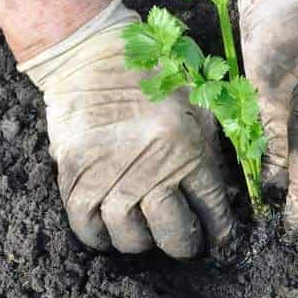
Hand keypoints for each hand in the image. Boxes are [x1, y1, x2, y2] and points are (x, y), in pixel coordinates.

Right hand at [19, 0, 233, 257]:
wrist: (93, 52)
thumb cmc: (153, 77)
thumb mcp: (197, 105)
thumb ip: (210, 150)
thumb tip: (223, 198)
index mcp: (188, 147)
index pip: (212, 209)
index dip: (219, 233)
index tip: (218, 240)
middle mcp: (151, 163)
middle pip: (171, 230)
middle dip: (182, 245)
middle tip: (182, 243)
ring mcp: (109, 169)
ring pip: (127, 234)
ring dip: (138, 243)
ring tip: (144, 234)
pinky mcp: (75, 169)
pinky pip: (83, 221)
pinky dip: (96, 237)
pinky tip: (108, 232)